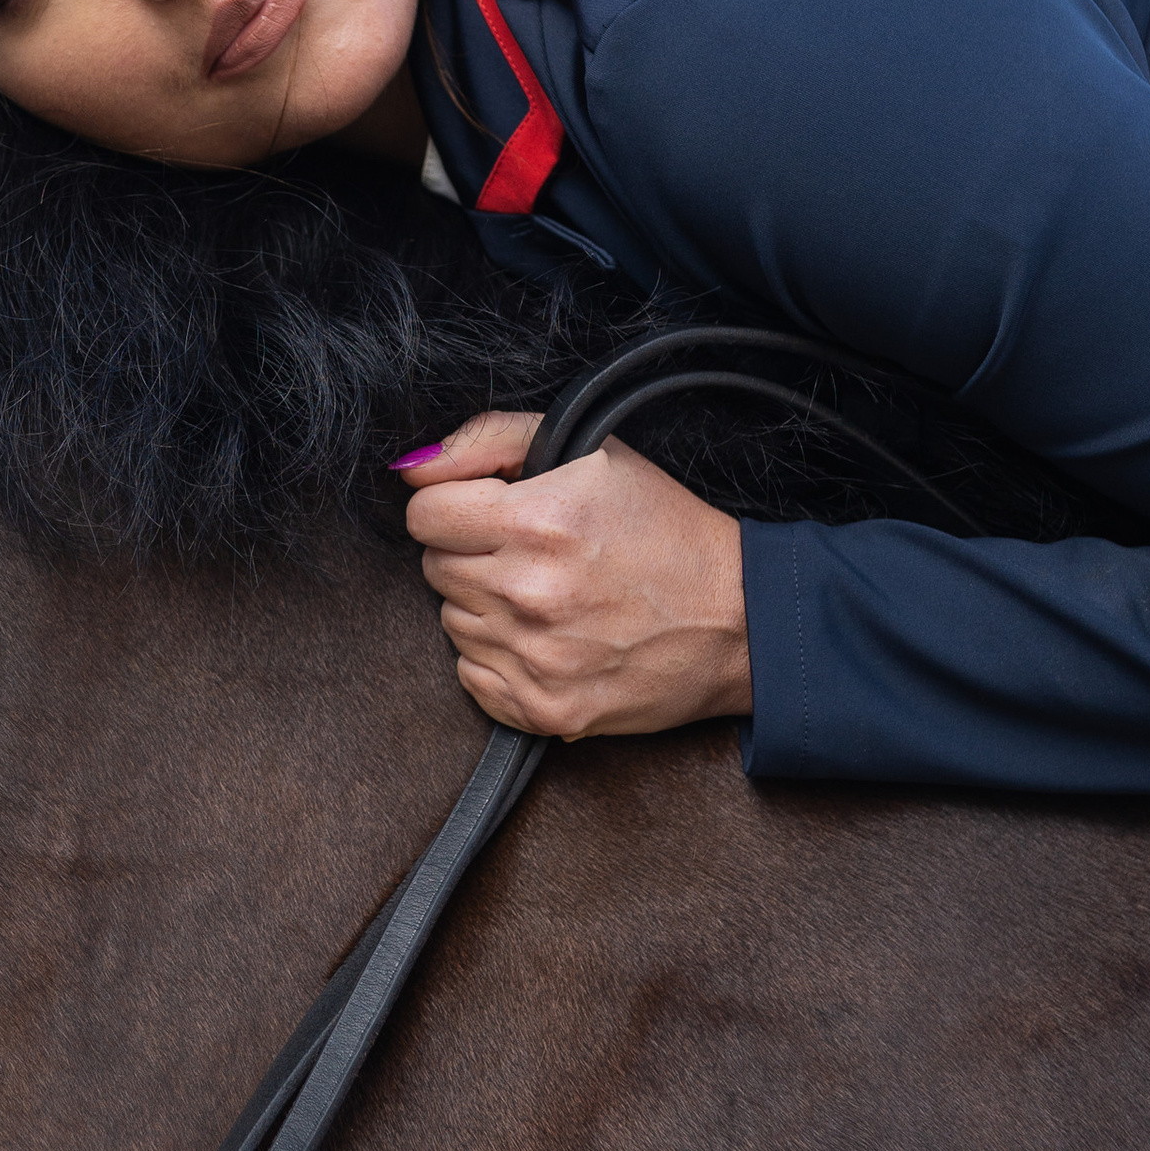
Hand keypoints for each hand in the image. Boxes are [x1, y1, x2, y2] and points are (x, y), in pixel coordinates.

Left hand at [397, 410, 751, 739]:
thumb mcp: (592, 452)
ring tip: (548, 595)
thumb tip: (411, 466)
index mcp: (537, 522)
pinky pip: (472, 676)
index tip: (491, 512)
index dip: (454, 507)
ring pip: (452, 621)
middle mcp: (529, 593)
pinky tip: (547, 638)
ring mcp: (536, 659)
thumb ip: (488, 441)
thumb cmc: (666, 529)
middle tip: (531, 553)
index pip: (424, 515)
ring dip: (486, 606)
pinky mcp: (545, 710)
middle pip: (435, 568)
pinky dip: (499, 658)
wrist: (739, 620)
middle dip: (473, 554)